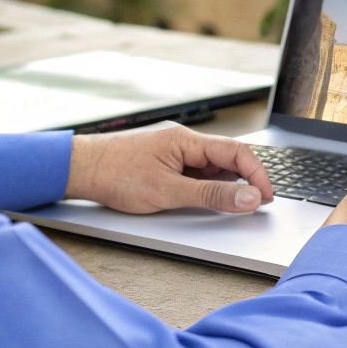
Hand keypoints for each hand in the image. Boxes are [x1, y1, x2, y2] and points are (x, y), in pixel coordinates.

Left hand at [65, 124, 273, 214]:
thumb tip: (248, 197)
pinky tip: (202, 200)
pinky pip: (195, 172)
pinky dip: (206, 187)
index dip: (258, 175)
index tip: (266, 197)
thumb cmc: (116, 174)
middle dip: (245, 181)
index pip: (237, 152)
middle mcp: (184, 142)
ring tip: (228, 206)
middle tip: (253, 205)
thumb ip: (212, 195)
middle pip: (228, 158)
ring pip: (212, 167)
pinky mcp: (164, 162)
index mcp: (188, 141)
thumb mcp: (168, 192)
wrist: (80, 169)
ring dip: (225, 185)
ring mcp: (174, 152)